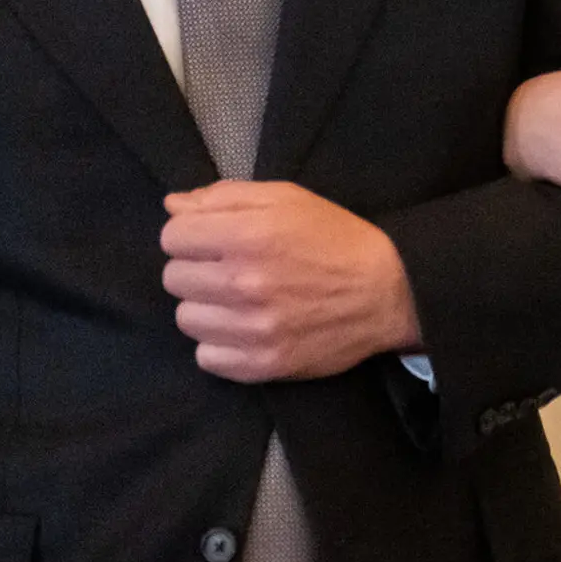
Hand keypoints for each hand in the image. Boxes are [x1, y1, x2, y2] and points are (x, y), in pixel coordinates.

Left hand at [160, 183, 422, 382]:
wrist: (388, 292)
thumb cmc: (334, 238)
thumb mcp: (287, 199)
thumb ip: (225, 196)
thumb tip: (173, 206)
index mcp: (249, 233)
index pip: (172, 236)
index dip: (191, 234)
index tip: (214, 240)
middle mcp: (244, 282)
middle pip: (173, 278)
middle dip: (197, 269)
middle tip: (230, 268)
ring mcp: (251, 328)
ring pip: (186, 319)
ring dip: (207, 307)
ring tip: (239, 300)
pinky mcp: (261, 364)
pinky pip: (205, 357)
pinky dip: (220, 344)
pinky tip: (246, 328)